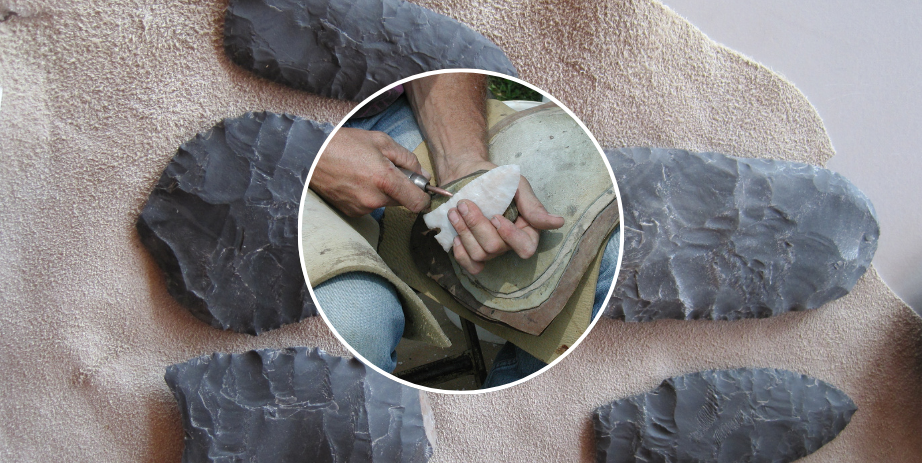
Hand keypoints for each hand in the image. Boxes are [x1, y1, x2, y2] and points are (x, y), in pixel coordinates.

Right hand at [309, 128, 430, 216]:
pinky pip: (370, 206)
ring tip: (367, 172)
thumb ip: (407, 159)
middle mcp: (374, 199)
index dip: (425, 198)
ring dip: (384, 191)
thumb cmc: (344, 144)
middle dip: (401, 188)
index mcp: (385, 179)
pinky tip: (356, 180)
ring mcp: (362, 208)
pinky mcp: (352, 212)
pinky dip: (369, 195)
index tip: (423, 190)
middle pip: (402, 201)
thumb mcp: (381, 141)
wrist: (310, 156)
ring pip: (386, 203)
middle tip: (387, 170)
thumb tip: (423, 174)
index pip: (417, 203)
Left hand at [444, 161, 564, 273]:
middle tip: (464, 204)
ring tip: (456, 211)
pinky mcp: (473, 252)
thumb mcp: (518, 186)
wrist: (468, 175)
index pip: (526, 248)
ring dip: (463, 232)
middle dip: (476, 225)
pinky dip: (461, 254)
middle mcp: (510, 243)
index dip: (510, 236)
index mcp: (527, 229)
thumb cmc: (496, 180)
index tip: (496, 216)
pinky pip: (471, 265)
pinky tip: (456, 236)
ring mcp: (491, 250)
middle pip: (495, 248)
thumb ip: (533, 206)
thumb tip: (557, 223)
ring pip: (479, 254)